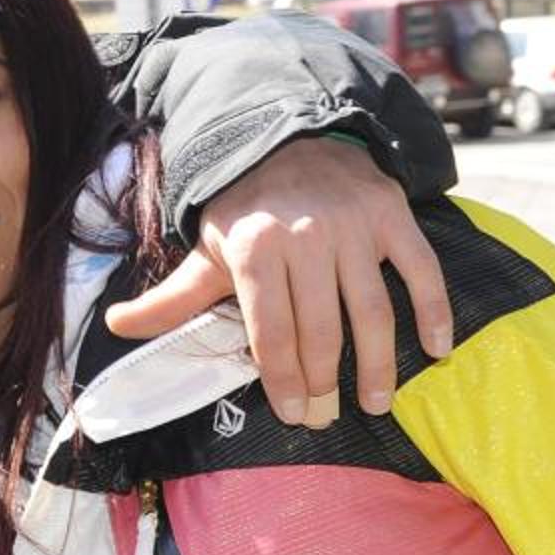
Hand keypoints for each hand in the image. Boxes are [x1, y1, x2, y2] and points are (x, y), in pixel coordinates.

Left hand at [104, 136, 453, 425]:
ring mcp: (354, 226)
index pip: (270, 331)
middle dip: (324, 381)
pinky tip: (438, 350)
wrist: (290, 138)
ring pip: (373, 309)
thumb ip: (170, 298)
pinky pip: (421, 270)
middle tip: (328, 417)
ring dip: (378, 363)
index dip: (283, 378)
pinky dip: (435, 312)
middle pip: (321, 328)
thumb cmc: (246, 209)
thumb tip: (116, 326)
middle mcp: (305, 237)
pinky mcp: (392, 215)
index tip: (293, 414)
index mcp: (254, 250)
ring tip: (376, 402)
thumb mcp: (207, 251)